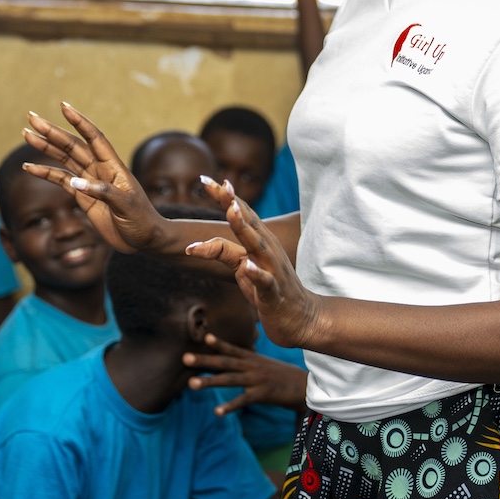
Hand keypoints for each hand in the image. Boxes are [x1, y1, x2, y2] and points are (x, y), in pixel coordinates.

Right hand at [23, 103, 163, 252]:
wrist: (144, 239)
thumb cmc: (142, 220)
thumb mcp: (126, 206)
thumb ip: (103, 192)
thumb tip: (75, 182)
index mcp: (113, 166)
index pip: (94, 138)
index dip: (79, 122)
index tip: (63, 106)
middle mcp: (100, 169)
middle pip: (72, 145)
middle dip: (52, 131)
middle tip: (31, 117)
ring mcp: (90, 181)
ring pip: (64, 159)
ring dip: (45, 147)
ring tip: (26, 134)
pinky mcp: (83, 196)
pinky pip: (60, 180)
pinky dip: (45, 173)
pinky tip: (29, 168)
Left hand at [184, 333, 308, 414]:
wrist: (304, 386)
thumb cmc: (282, 376)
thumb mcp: (264, 364)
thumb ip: (248, 361)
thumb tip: (233, 360)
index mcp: (252, 359)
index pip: (232, 349)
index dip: (218, 343)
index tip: (203, 337)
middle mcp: (252, 366)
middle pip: (224, 362)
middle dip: (204, 360)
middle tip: (184, 358)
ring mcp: (256, 379)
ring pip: (229, 379)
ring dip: (209, 381)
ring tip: (191, 384)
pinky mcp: (262, 394)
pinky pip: (242, 400)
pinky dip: (229, 406)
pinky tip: (216, 412)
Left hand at [187, 178, 320, 349]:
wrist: (302, 319)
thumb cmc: (270, 291)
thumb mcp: (243, 268)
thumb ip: (224, 253)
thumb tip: (197, 244)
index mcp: (260, 242)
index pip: (241, 213)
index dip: (224, 196)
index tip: (205, 179)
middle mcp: (267, 250)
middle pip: (248, 221)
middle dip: (231, 202)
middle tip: (217, 183)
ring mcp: (272, 269)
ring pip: (257, 245)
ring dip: (244, 228)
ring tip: (231, 211)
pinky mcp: (273, 293)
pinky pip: (264, 282)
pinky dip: (255, 273)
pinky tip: (246, 266)